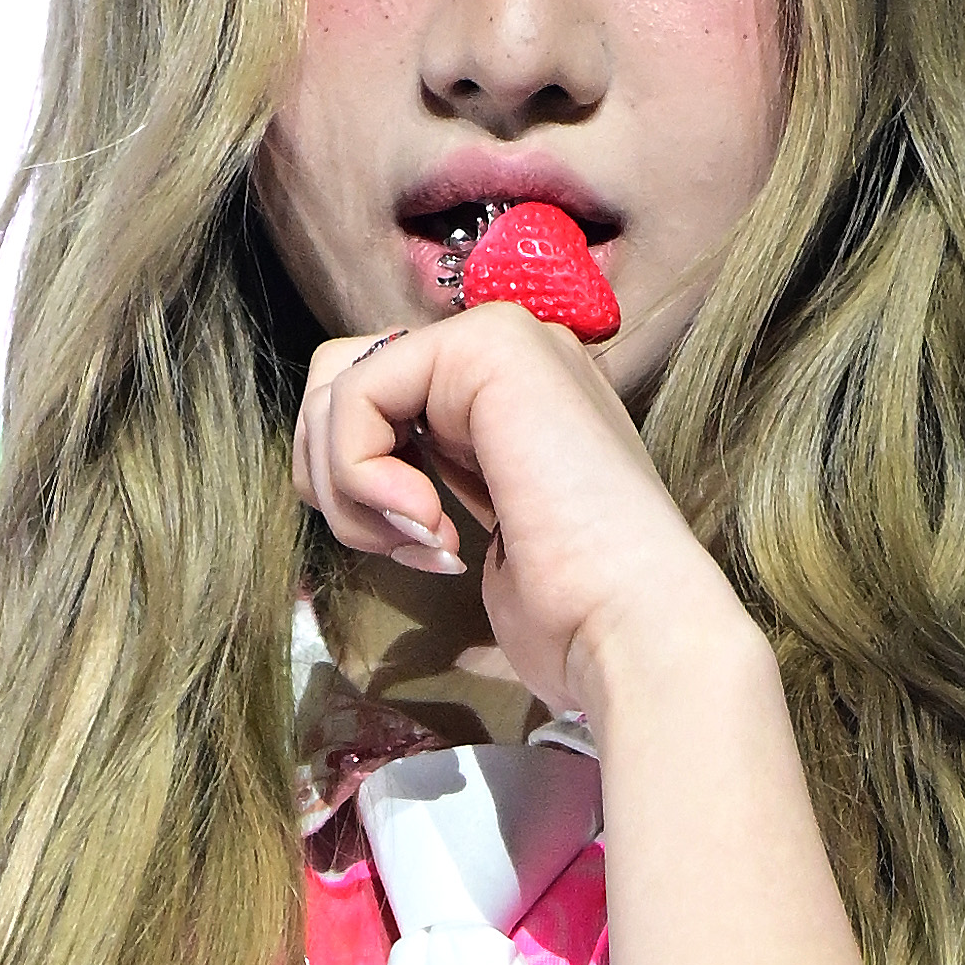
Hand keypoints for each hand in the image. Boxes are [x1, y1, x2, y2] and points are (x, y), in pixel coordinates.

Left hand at [292, 302, 740, 717]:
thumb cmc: (570, 609)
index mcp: (508, 395)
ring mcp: (505, 340)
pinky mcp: (489, 345)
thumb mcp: (479, 530)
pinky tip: (432, 524)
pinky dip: (363, 476)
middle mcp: (508, 354)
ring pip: (338, 386)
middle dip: (336, 479)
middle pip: (340, 380)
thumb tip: (331, 470)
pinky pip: (355, 396)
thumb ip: (421, 478)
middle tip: (404, 547)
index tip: (421, 553)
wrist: (633, 625)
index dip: (356, 486)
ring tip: (424, 541)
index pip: (372, 400)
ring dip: (350, 489)